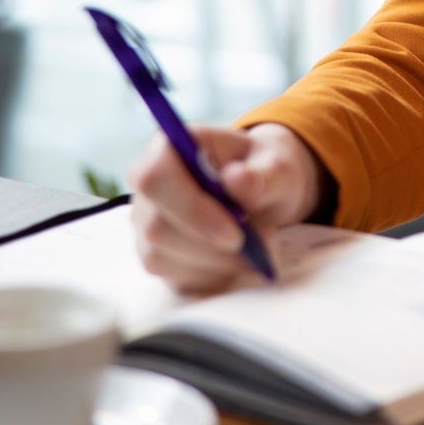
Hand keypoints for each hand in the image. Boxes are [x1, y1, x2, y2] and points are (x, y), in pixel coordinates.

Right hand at [127, 122, 319, 293]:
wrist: (264, 191)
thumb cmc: (266, 172)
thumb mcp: (278, 167)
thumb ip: (262, 175)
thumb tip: (237, 179)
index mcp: (170, 147)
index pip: (155, 179)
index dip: (190, 210)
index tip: (236, 234)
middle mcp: (148, 186)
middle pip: (155, 228)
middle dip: (209, 247)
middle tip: (258, 247)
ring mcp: (146, 222)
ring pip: (161, 258)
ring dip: (215, 264)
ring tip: (255, 248)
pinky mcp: (156, 254)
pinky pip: (173, 277)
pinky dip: (212, 276)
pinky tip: (238, 261)